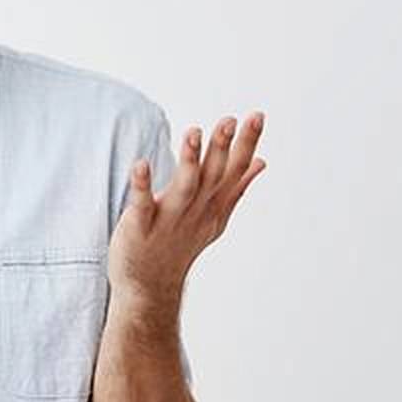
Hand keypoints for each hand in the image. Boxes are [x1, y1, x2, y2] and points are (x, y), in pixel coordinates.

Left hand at [108, 111, 266, 305]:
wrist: (150, 286)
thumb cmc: (180, 244)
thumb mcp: (215, 216)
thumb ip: (236, 187)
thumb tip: (261, 161)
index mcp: (213, 205)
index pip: (234, 170)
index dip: (246, 143)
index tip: (257, 115)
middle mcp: (195, 211)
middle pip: (212, 176)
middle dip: (221, 148)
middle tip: (230, 120)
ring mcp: (169, 220)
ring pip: (184, 188)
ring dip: (190, 161)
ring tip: (193, 133)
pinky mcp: (140, 227)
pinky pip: (142, 204)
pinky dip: (142, 185)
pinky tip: (140, 164)